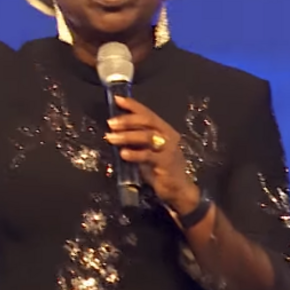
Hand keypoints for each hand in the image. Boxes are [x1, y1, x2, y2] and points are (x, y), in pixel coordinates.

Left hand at [104, 96, 200, 215]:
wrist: (179, 190)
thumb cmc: (160, 168)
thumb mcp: (148, 150)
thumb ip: (136, 140)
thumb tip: (114, 129)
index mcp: (164, 130)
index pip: (148, 114)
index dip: (133, 105)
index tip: (117, 99)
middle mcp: (168, 136)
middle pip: (147, 122)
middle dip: (127, 120)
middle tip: (111, 123)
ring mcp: (169, 150)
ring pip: (147, 136)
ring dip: (127, 136)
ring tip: (111, 137)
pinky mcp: (166, 164)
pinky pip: (148, 156)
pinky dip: (134, 153)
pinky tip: (123, 154)